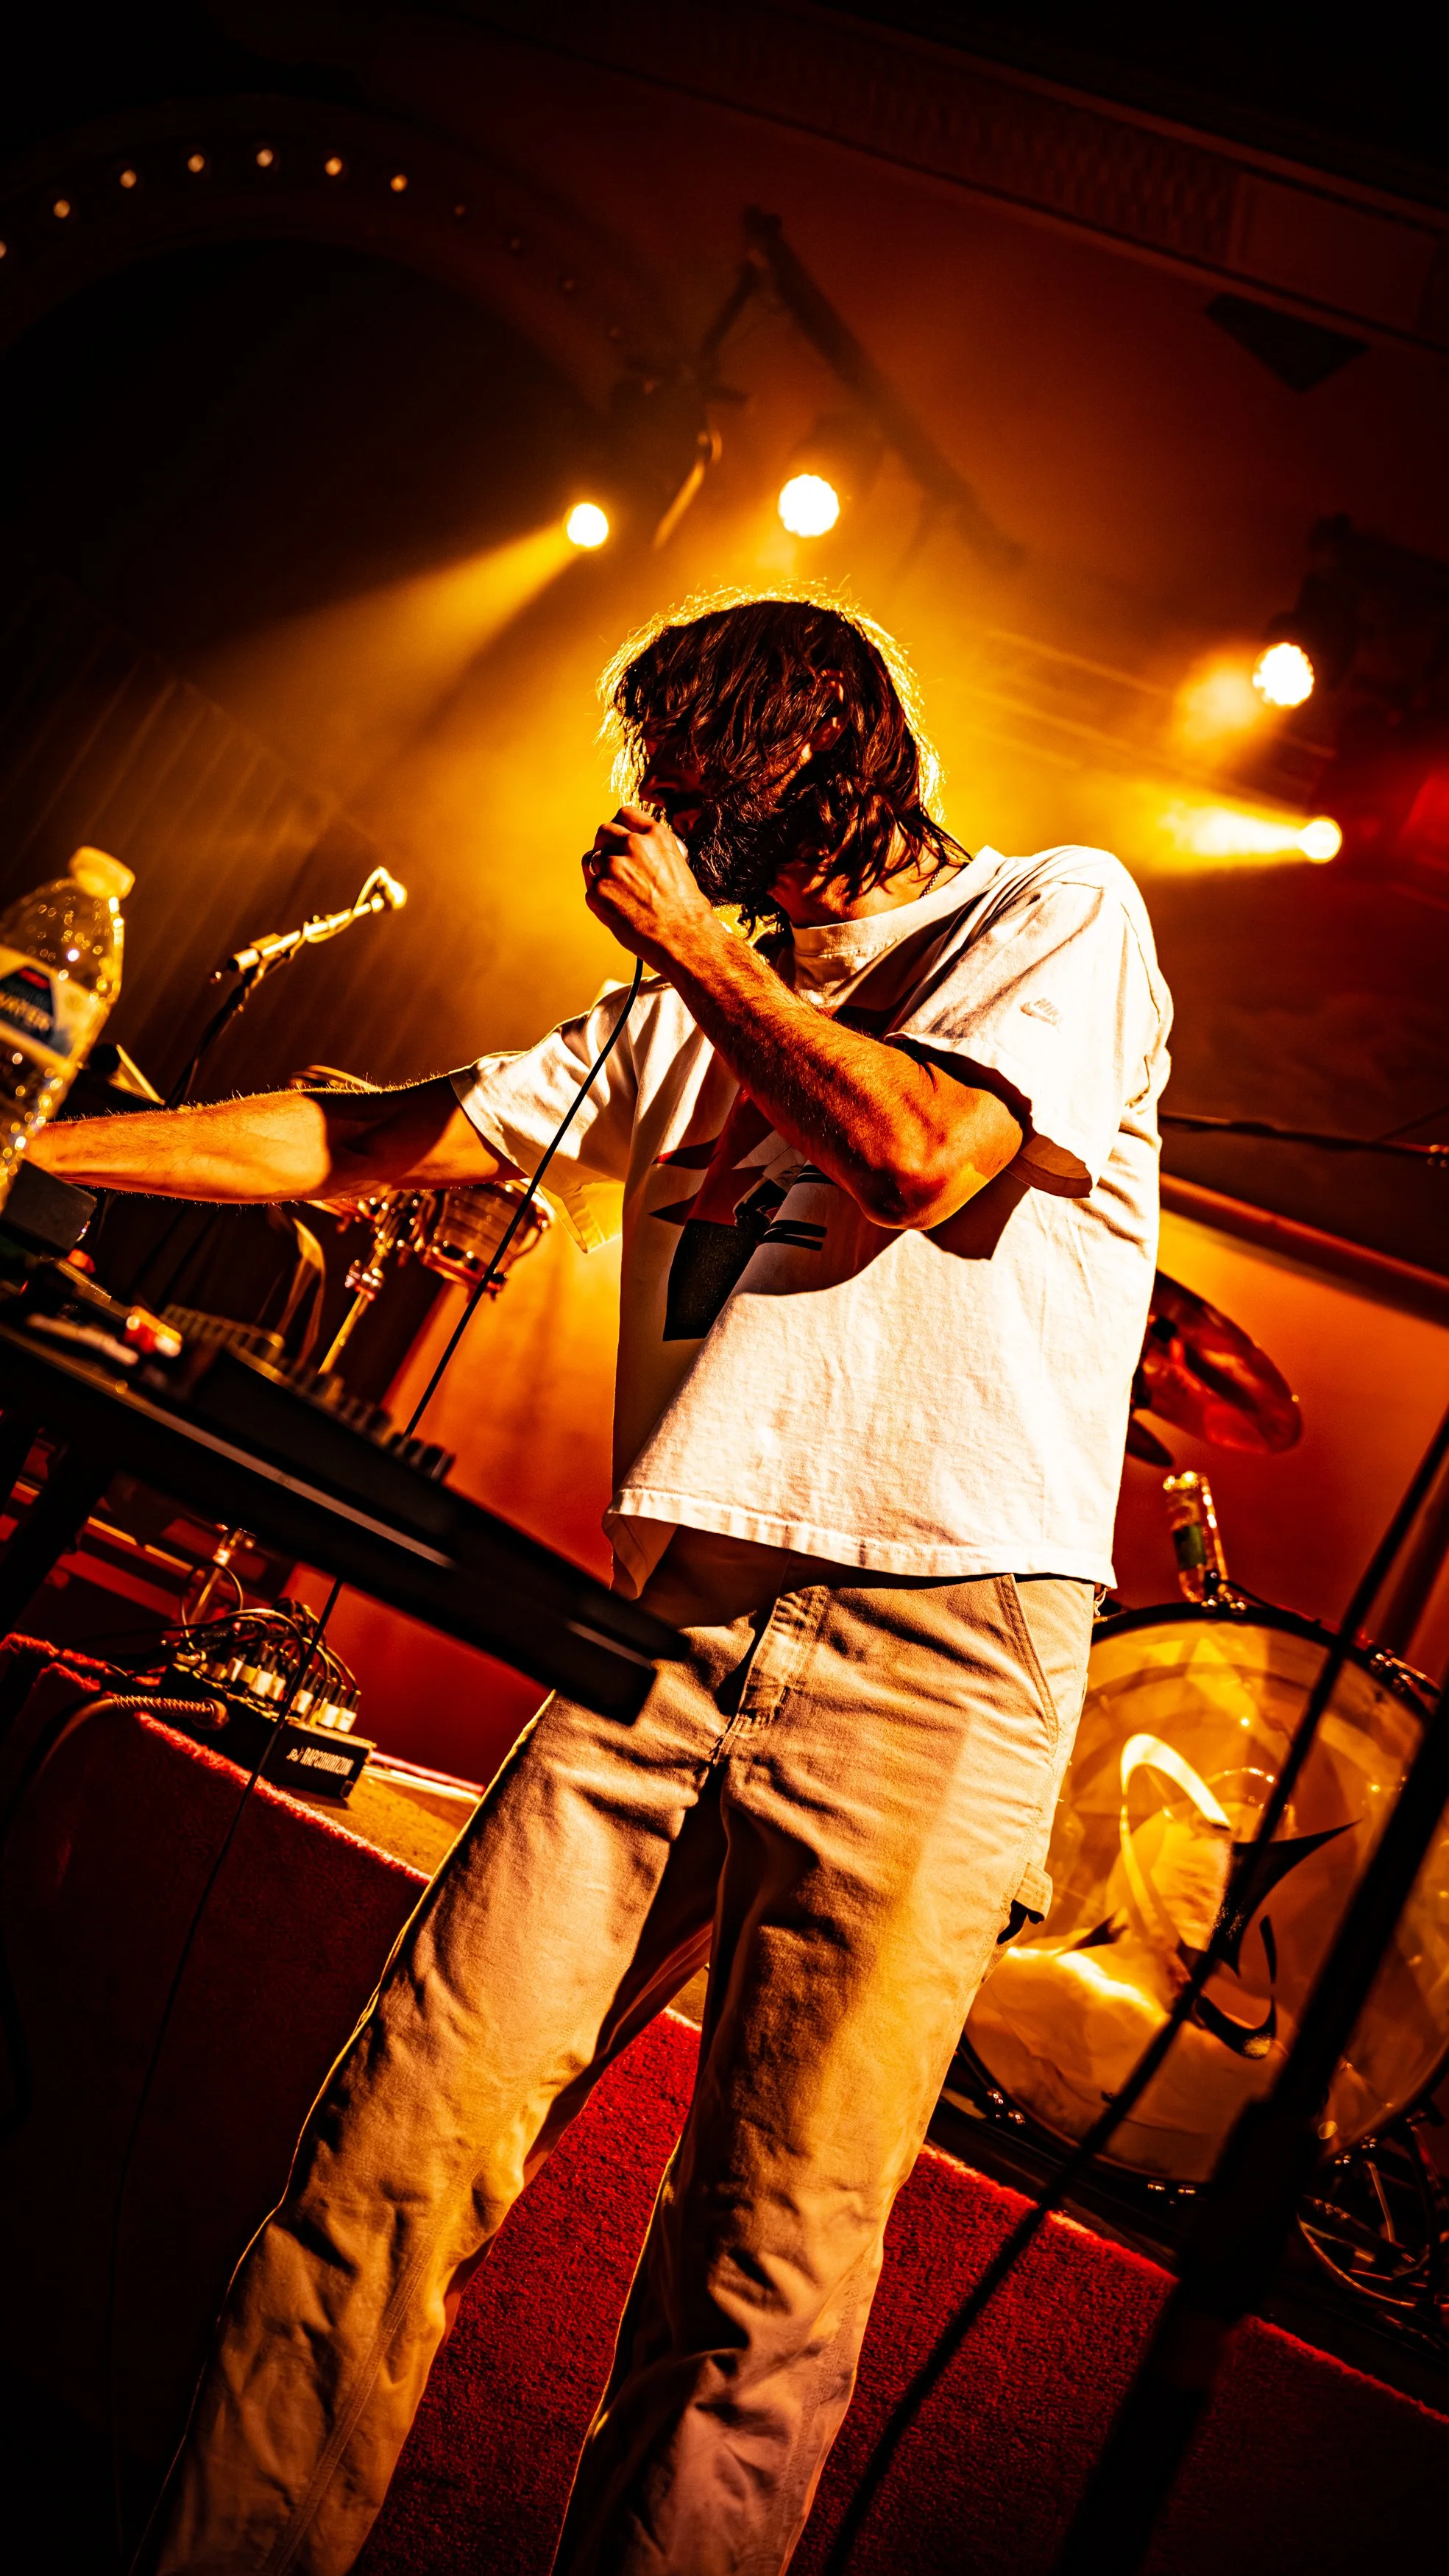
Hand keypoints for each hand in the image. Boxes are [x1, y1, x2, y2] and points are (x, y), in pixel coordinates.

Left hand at [582, 805, 720, 973]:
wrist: (684, 937)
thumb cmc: (686, 910)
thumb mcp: (677, 864)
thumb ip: (653, 851)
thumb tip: (636, 849)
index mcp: (655, 836)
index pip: (625, 814)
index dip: (620, 825)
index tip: (619, 834)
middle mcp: (633, 846)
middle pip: (604, 831)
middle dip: (606, 845)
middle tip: (613, 863)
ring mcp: (613, 868)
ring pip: (591, 858)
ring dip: (600, 871)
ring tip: (617, 890)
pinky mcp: (598, 892)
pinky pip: (591, 888)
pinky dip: (600, 898)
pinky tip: (618, 909)